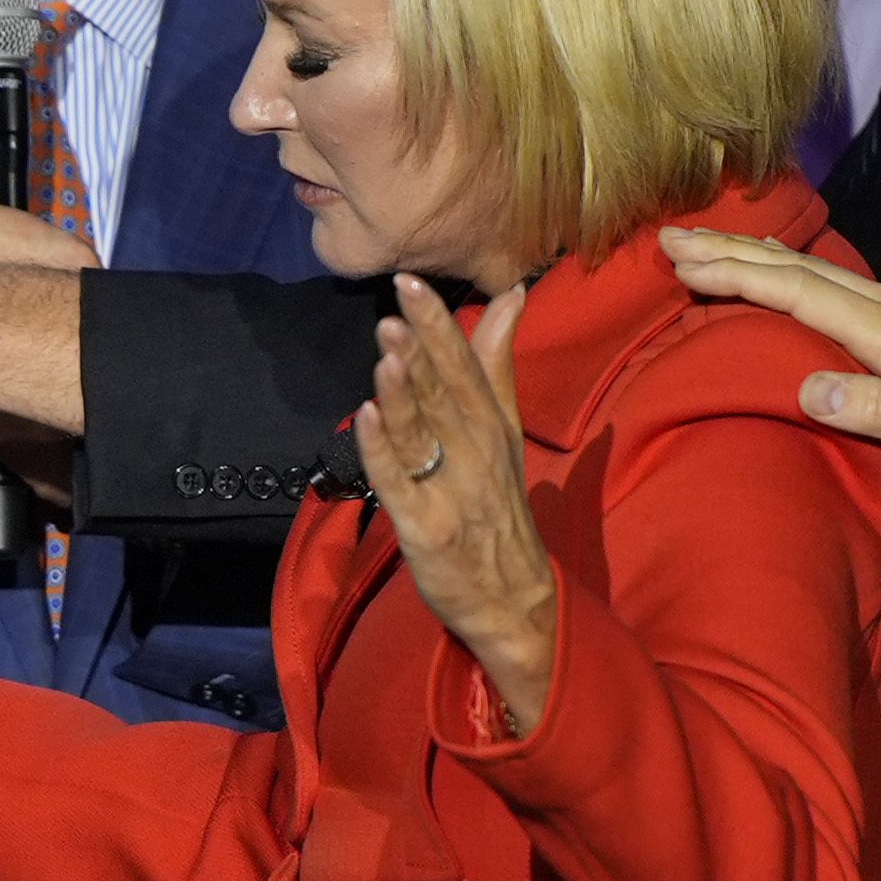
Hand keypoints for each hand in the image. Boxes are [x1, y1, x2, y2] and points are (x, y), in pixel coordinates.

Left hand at [363, 277, 557, 732]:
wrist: (514, 598)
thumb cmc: (500, 504)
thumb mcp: (506, 429)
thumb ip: (497, 363)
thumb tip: (508, 294)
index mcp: (493, 425)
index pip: (466, 365)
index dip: (438, 324)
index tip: (411, 282)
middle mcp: (475, 452)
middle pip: (444, 393)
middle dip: (422, 348)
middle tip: (398, 304)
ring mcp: (450, 490)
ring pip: (423, 432)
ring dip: (405, 392)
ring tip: (387, 349)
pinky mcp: (425, 528)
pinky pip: (400, 483)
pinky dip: (383, 450)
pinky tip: (366, 417)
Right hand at [661, 226, 880, 507]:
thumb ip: (878, 414)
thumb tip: (810, 389)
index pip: (798, 291)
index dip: (736, 273)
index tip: (682, 262)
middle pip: (797, 266)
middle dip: (730, 249)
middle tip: (669, 237)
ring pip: (811, 269)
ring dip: (752, 254)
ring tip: (702, 243)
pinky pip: (828, 281)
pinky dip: (785, 269)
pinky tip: (773, 267)